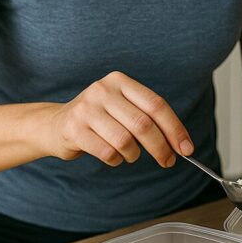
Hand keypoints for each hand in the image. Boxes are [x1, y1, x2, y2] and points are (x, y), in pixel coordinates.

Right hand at [47, 71, 193, 168]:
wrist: (55, 124)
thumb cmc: (98, 119)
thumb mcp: (122, 107)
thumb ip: (148, 118)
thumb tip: (181, 144)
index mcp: (120, 81)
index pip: (156, 104)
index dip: (175, 128)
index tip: (186, 148)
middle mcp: (102, 90)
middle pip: (143, 124)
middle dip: (161, 147)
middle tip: (168, 161)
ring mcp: (87, 109)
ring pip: (126, 141)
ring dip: (134, 155)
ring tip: (130, 154)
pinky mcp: (75, 129)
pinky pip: (108, 153)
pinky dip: (116, 160)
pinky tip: (112, 156)